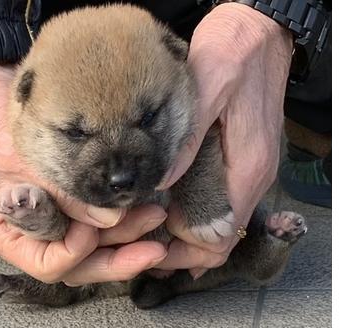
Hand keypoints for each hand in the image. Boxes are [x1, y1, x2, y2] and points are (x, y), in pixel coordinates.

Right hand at [0, 63, 167, 284]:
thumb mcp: (19, 156)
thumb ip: (61, 192)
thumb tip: (110, 220)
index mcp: (2, 231)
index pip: (46, 263)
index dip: (74, 252)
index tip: (92, 228)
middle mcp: (27, 231)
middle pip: (76, 261)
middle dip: (116, 257)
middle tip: (153, 247)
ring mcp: (49, 215)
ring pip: (92, 243)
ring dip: (125, 235)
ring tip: (156, 215)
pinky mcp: (67, 198)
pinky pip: (95, 217)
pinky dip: (120, 217)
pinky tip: (145, 206)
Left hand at [155, 3, 292, 276]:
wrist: (257, 33)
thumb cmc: (233, 55)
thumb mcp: (206, 91)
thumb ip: (187, 142)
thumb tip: (162, 184)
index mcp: (247, 168)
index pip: (221, 234)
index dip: (186, 249)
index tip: (150, 243)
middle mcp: (252, 177)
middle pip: (220, 236)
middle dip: (182, 248)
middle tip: (141, 242)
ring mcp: (248, 169)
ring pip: (220, 222)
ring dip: (186, 232)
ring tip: (148, 229)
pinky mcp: (240, 159)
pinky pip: (220, 200)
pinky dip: (196, 213)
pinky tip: (168, 209)